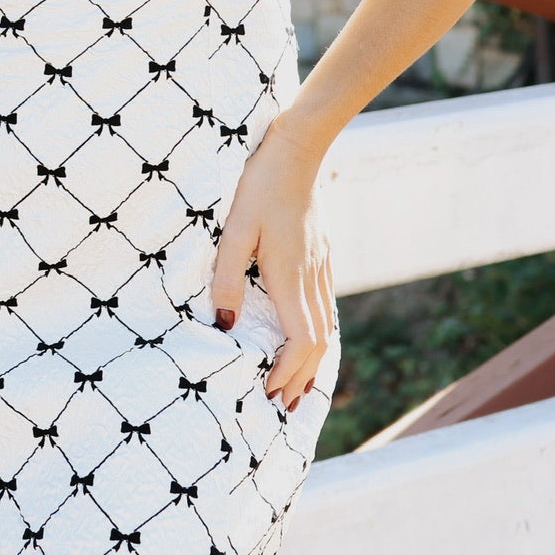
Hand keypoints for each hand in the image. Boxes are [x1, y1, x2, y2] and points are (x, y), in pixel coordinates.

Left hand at [211, 120, 335, 412]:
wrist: (296, 149)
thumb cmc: (258, 186)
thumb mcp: (233, 230)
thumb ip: (227, 277)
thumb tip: (227, 324)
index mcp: (290, 276)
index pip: (302, 342)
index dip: (290, 373)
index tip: (272, 393)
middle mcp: (311, 277)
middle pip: (318, 343)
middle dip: (302, 378)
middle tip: (285, 406)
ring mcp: (321, 265)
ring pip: (326, 326)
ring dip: (313, 361)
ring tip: (299, 385)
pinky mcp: (322, 254)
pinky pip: (326, 305)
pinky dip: (320, 334)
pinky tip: (310, 337)